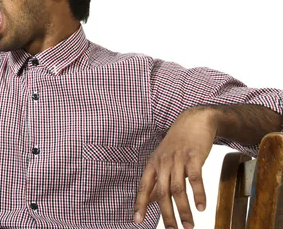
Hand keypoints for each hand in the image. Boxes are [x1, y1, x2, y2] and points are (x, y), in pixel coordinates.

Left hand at [134, 107, 217, 228]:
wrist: (194, 121)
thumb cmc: (177, 144)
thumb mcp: (161, 159)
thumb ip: (156, 180)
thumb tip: (149, 200)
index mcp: (152, 164)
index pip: (143, 187)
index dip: (140, 204)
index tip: (137, 221)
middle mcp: (163, 162)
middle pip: (162, 192)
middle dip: (167, 214)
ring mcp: (178, 159)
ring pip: (178, 189)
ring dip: (184, 210)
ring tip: (189, 226)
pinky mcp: (194, 156)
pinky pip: (195, 178)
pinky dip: (199, 194)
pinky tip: (201, 207)